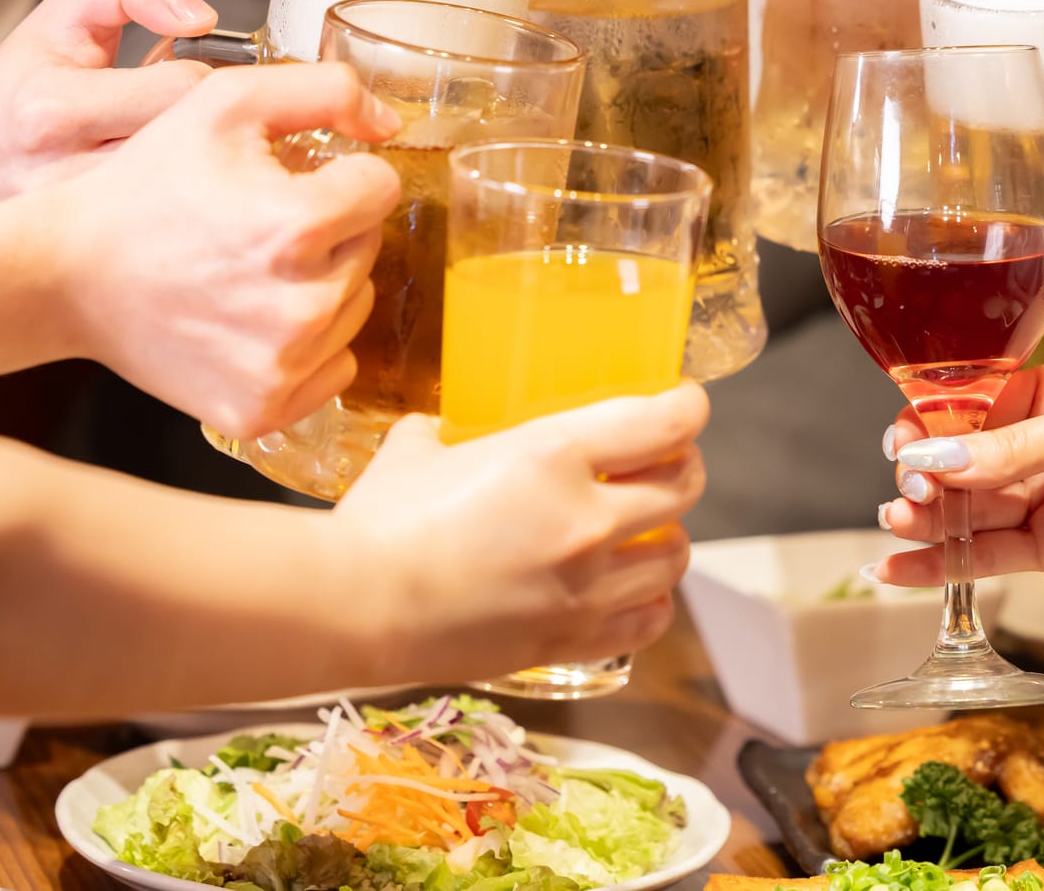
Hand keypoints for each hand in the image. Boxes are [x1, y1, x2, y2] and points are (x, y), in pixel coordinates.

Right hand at [0, 0, 219, 211]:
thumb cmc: (21, 82)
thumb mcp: (66, 9)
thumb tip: (199, 16)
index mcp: (53, 110)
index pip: (180, 88)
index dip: (204, 70)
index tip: (190, 69)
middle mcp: (66, 175)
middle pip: (195, 145)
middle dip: (209, 119)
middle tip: (192, 108)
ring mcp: (87, 224)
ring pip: (194, 189)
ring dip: (202, 161)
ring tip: (177, 141)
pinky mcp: (106, 254)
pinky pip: (182, 220)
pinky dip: (189, 195)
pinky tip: (170, 177)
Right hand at [41, 61, 401, 438]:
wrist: (65, 274)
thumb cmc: (144, 186)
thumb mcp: (224, 103)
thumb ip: (323, 92)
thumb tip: (390, 122)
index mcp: (298, 226)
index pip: (379, 187)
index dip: (336, 175)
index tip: (290, 181)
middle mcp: (301, 305)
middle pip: (370, 248)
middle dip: (329, 229)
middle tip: (256, 225)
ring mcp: (283, 366)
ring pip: (355, 306)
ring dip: (321, 284)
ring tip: (249, 270)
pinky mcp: (264, 408)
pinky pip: (335, 369)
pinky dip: (309, 346)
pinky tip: (254, 320)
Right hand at [336, 385, 708, 680]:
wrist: (356, 607)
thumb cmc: (380, 520)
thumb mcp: (418, 448)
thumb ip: (448, 432)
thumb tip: (445, 431)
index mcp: (555, 454)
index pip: (663, 423)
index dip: (687, 408)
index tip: (686, 403)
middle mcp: (587, 519)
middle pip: (684, 488)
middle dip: (683, 468)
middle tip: (666, 462)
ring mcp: (585, 587)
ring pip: (675, 557)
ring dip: (668, 536)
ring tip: (647, 529)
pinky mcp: (571, 640)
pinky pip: (647, 620)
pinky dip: (651, 600)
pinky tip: (633, 590)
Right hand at [875, 362, 1043, 582]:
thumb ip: (1013, 448)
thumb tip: (936, 457)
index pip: (967, 407)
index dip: (929, 424)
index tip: (903, 442)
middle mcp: (1039, 446)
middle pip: (961, 462)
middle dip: (927, 475)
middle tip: (914, 488)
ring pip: (969, 511)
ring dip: (928, 518)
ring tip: (899, 520)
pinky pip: (990, 556)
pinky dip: (944, 562)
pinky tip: (900, 565)